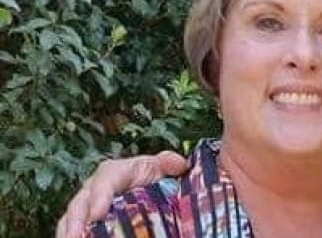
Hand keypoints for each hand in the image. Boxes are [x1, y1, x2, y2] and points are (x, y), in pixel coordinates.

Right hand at [55, 151, 187, 237]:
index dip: (100, 196)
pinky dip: (70, 236)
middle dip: (76, 221)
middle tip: (76, 237)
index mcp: (113, 172)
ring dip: (69, 233)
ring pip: (69, 221)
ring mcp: (84, 209)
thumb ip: (167, 164)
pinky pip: (70, 232)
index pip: (105, 180)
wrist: (145, 191)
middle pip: (79, 204)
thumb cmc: (150, 178)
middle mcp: (93, 189)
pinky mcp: (82, 224)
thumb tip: (179, 164)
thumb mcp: (159, 168)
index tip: (99, 213)